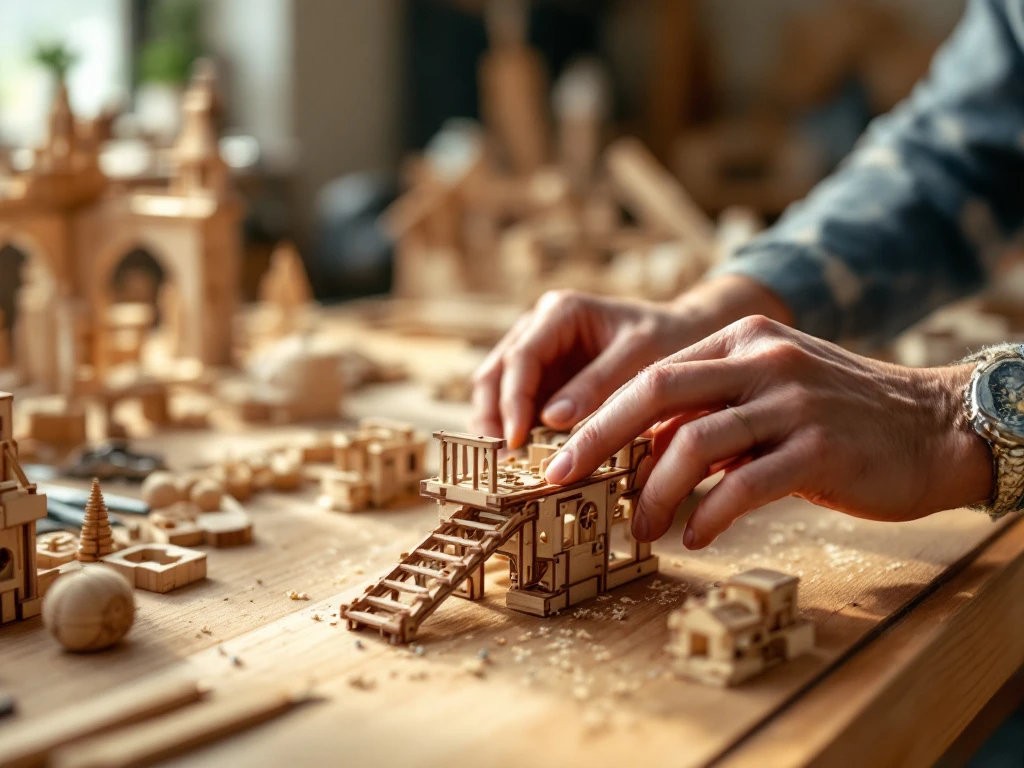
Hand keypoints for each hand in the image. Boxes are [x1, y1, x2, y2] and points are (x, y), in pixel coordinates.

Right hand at [472, 275, 793, 448]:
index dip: (513, 401)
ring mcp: (538, 355)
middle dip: (493, 418)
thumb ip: (597, 385)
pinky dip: (516, 432)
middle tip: (502, 462)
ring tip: (507, 468)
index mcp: (560, 312)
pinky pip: (518, 407)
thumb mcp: (640, 356)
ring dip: (498, 428)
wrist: (689, 336)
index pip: (521, 358)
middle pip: (494, 374)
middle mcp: (539, 328)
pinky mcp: (545, 380)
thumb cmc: (671, 337)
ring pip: (496, 391)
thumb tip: (551, 420)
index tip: (517, 441)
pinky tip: (525, 461)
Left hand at [543, 316, 993, 548]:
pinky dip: (708, 515)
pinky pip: (744, 486)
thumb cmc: (840, 416)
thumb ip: (711, 406)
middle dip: (595, 439)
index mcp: (743, 339)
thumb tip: (640, 444)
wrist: (934, 426)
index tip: (561, 450)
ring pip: (693, 444)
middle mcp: (763, 360)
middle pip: (654, 393)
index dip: (599, 414)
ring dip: (651, 493)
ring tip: (638, 529)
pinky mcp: (820, 450)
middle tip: (559, 480)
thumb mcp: (770, 391)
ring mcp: (792, 402)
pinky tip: (695, 538)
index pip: (652, 373)